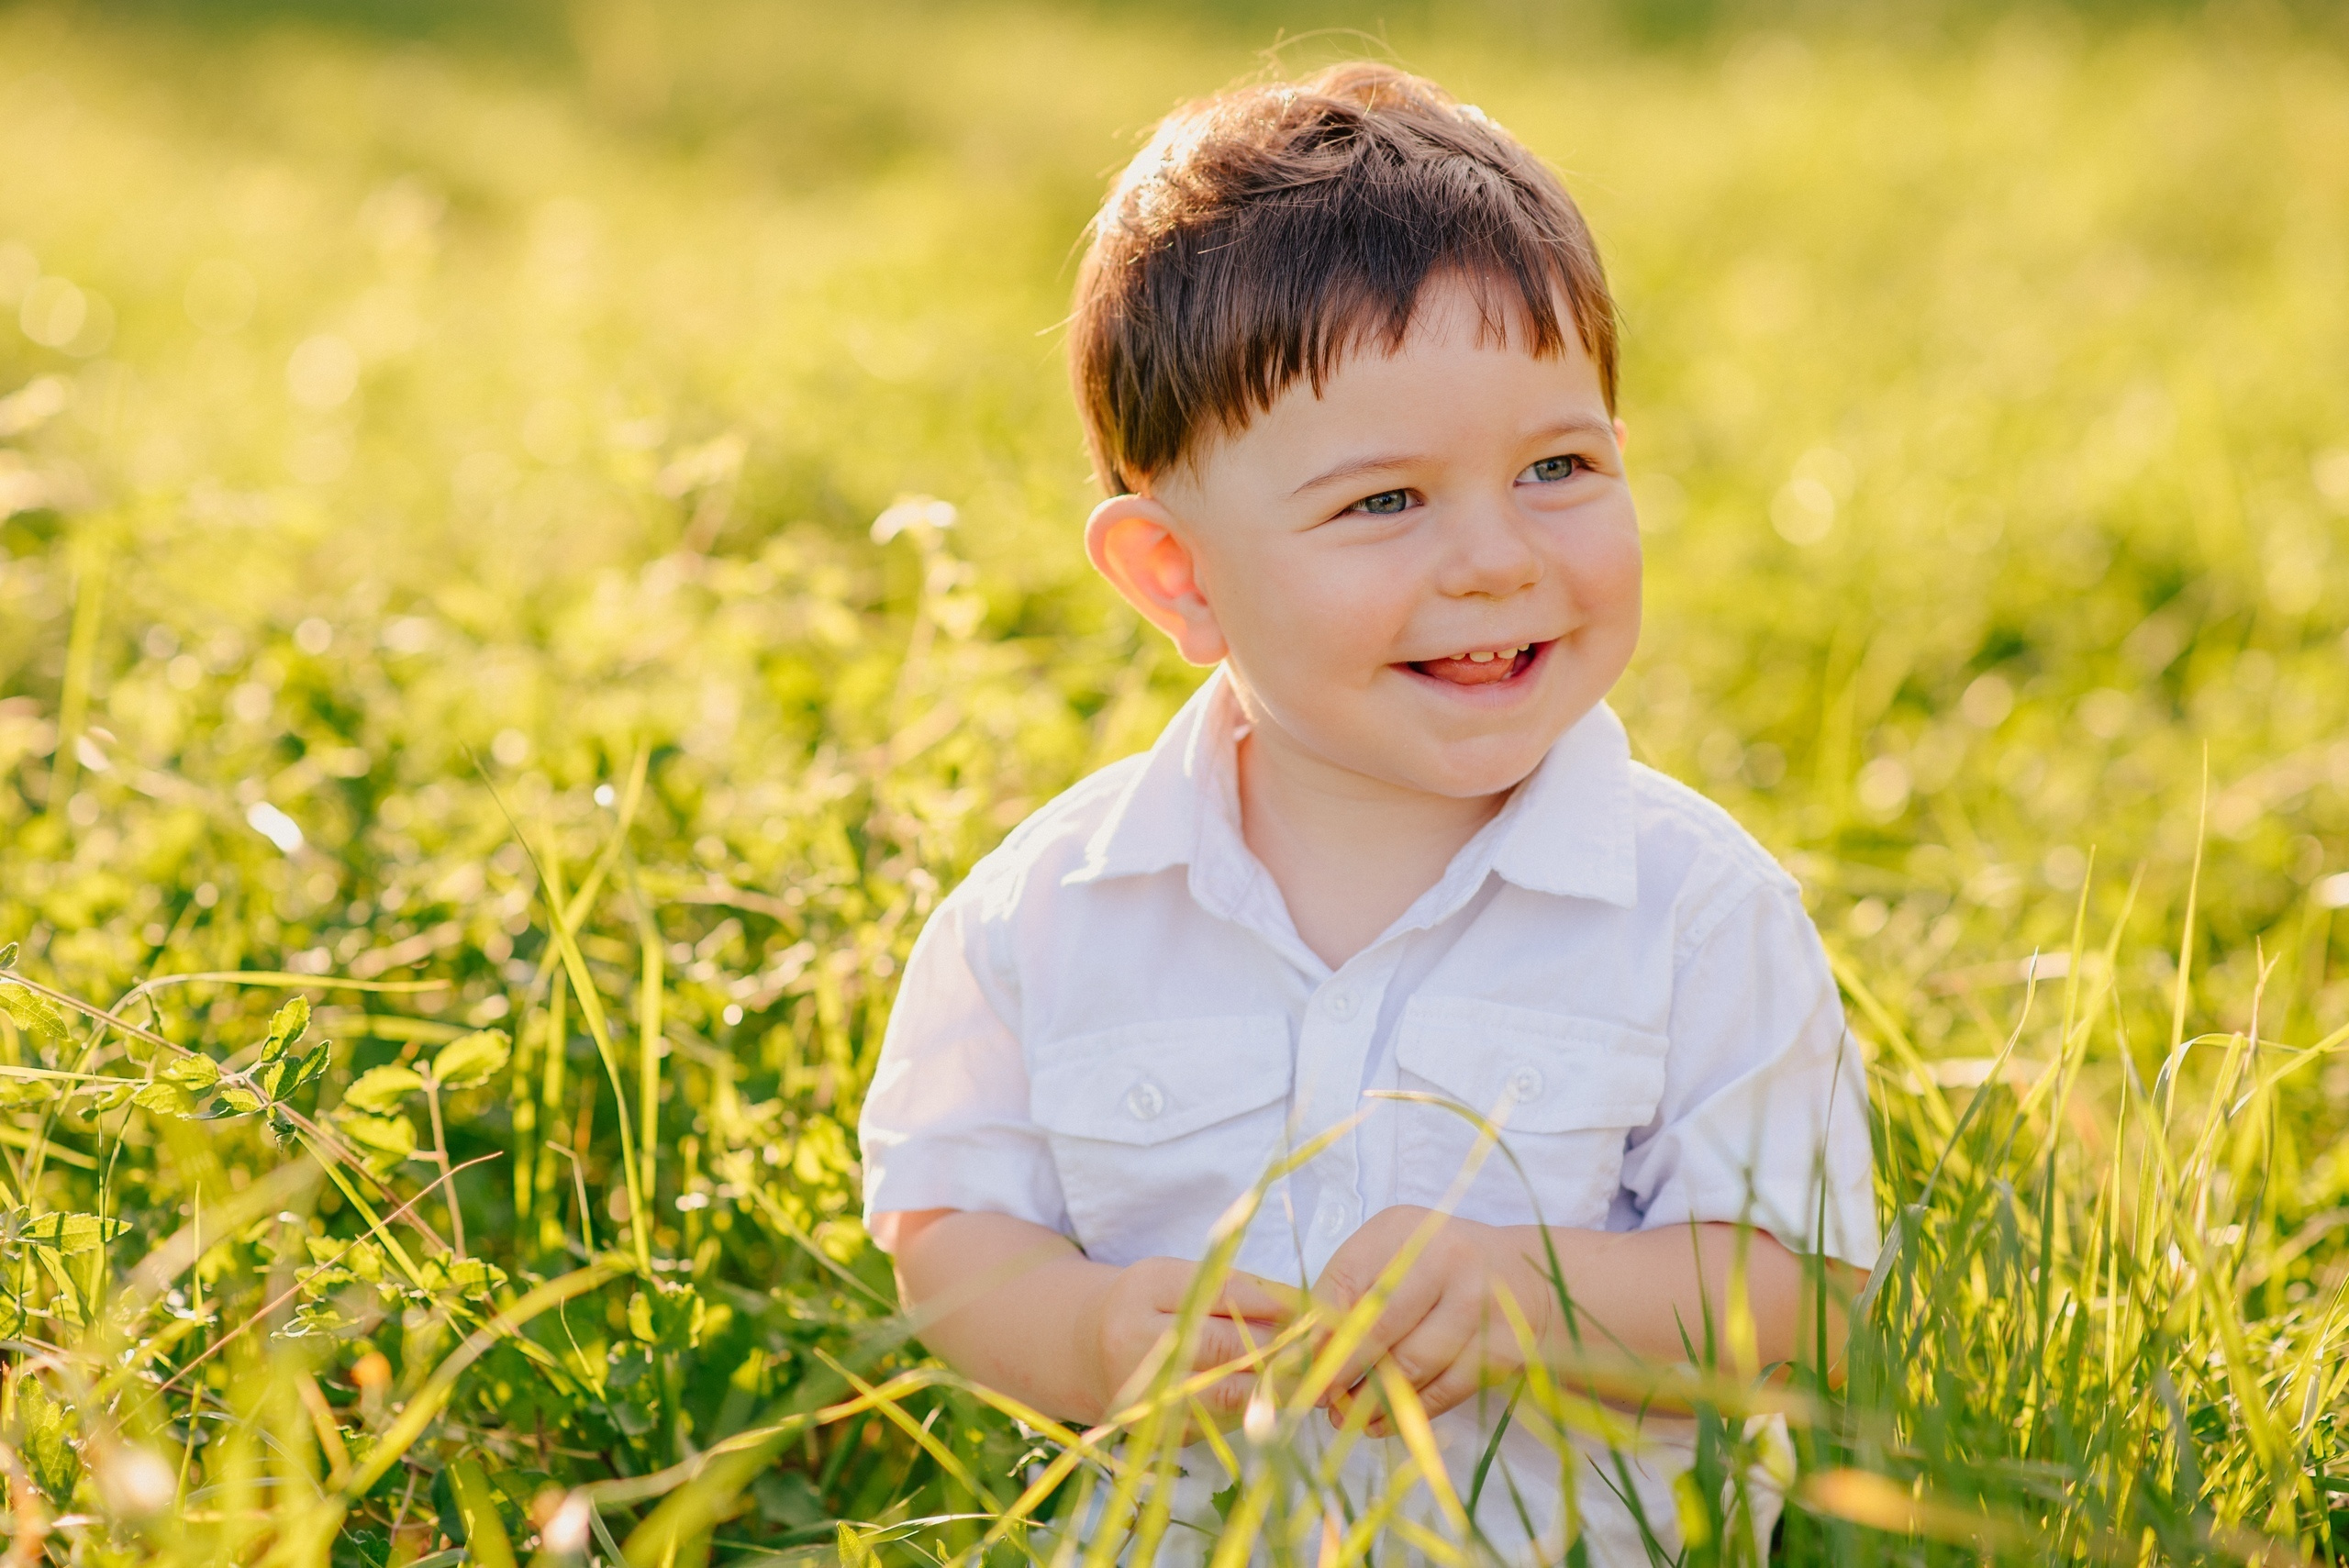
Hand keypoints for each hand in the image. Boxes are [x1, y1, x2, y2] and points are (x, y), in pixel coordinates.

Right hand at [1078, 1257, 1298, 1422]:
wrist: (1088, 1349)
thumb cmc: (1148, 1305)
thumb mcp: (1178, 1278)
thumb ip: (1233, 1288)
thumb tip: (1300, 1307)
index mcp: (1146, 1290)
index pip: (1220, 1294)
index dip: (1270, 1304)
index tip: (1309, 1310)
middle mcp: (1136, 1342)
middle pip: (1223, 1349)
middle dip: (1278, 1351)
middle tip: (1317, 1351)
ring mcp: (1142, 1392)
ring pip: (1223, 1396)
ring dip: (1273, 1389)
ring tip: (1306, 1381)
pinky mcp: (1152, 1429)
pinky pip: (1213, 1423)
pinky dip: (1247, 1413)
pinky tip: (1269, 1402)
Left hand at [1309, 1206, 1553, 1434]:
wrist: (1526, 1279)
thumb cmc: (1438, 1267)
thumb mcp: (1391, 1256)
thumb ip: (1345, 1291)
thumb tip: (1296, 1348)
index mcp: (1403, 1231)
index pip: (1345, 1281)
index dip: (1316, 1331)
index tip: (1293, 1365)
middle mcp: (1444, 1259)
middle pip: (1378, 1327)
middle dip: (1338, 1370)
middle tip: (1314, 1398)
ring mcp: (1477, 1304)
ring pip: (1410, 1365)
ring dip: (1369, 1399)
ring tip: (1342, 1416)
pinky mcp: (1499, 1348)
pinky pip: (1443, 1391)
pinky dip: (1406, 1414)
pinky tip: (1379, 1422)